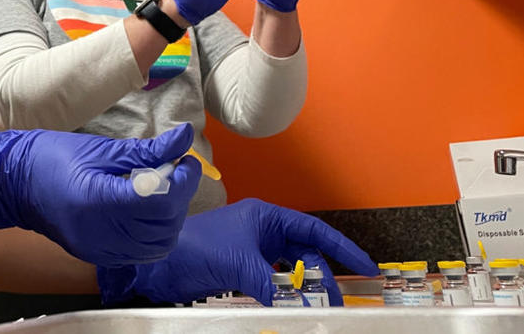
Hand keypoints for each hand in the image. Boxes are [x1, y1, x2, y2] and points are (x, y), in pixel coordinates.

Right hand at [0, 123, 201, 266]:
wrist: (14, 183)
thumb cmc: (53, 157)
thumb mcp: (101, 149)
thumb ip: (147, 150)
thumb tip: (183, 138)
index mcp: (99, 201)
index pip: (160, 201)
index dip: (183, 180)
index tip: (186, 159)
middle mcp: (101, 233)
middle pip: (164, 226)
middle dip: (180, 196)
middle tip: (176, 169)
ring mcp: (99, 250)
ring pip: (157, 245)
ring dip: (170, 218)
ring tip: (162, 189)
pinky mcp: (97, 256)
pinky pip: (140, 253)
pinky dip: (153, 234)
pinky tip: (146, 210)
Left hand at [98, 197, 377, 305]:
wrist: (159, 264)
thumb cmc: (194, 248)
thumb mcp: (240, 265)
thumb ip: (274, 286)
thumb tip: (301, 307)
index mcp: (265, 216)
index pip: (313, 229)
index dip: (341, 247)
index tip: (365, 267)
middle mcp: (261, 230)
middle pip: (305, 253)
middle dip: (322, 275)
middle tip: (334, 300)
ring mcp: (251, 251)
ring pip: (290, 271)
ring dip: (303, 288)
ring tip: (316, 307)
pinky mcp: (241, 270)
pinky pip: (274, 283)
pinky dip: (284, 295)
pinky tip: (291, 307)